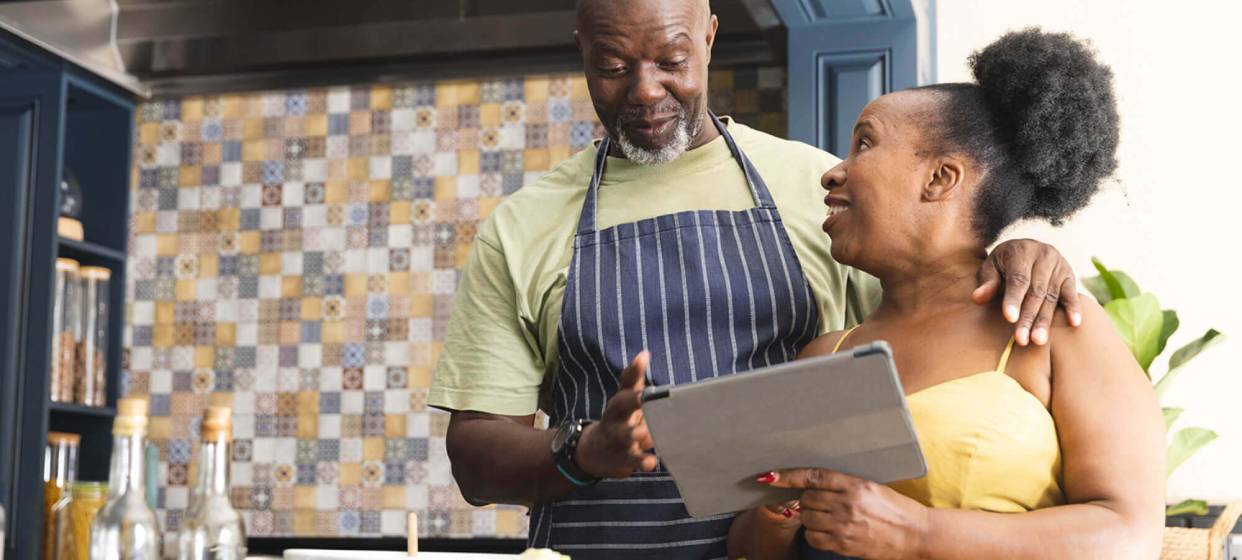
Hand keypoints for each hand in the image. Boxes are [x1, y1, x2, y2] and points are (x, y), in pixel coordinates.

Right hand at [574, 351, 658, 477]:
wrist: (595, 451)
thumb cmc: (618, 419)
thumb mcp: (624, 399)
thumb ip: (634, 378)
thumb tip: (644, 353)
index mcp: (619, 402)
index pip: (625, 384)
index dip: (633, 372)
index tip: (643, 358)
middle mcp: (617, 417)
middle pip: (622, 407)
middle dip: (633, 401)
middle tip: (644, 396)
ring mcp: (620, 438)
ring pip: (629, 435)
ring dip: (638, 434)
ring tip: (646, 433)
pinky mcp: (626, 458)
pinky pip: (634, 460)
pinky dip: (643, 461)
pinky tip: (652, 462)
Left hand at [761, 469, 928, 559]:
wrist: (916, 535)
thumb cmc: (896, 509)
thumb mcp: (872, 488)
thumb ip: (844, 485)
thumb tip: (815, 484)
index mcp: (855, 484)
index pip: (813, 476)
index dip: (788, 476)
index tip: (769, 476)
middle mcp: (848, 503)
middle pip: (806, 499)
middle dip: (807, 501)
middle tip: (821, 505)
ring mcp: (845, 525)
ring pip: (807, 518)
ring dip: (811, 519)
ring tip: (829, 520)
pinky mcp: (845, 544)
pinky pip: (814, 538)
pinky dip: (815, 536)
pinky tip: (828, 533)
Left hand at [973, 238, 1081, 345]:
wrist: (1025, 249)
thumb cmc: (1002, 264)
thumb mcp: (991, 268)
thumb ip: (987, 283)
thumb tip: (977, 298)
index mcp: (1020, 251)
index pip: (1018, 279)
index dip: (1014, 299)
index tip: (1009, 319)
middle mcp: (1043, 255)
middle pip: (1035, 292)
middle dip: (1028, 317)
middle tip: (1021, 340)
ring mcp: (1059, 264)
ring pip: (1051, 297)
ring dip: (1045, 320)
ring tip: (1038, 341)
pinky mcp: (1069, 274)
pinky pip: (1071, 293)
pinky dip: (1073, 308)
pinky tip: (1074, 324)